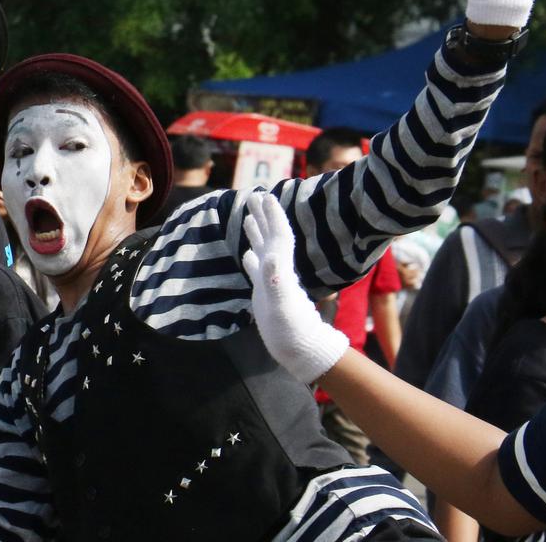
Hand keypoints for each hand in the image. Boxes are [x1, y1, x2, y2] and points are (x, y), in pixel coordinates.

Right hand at [241, 193, 348, 383]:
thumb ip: (274, 281)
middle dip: (265, 216)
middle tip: (254, 196)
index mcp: (282, 268)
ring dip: (258, 232)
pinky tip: (246, 254)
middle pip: (272, 237)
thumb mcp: (281, 305)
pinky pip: (257, 270)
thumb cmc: (290, 329)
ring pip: (264, 250)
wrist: (299, 348)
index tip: (266, 197)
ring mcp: (272, 281)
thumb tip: (268, 258)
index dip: (273, 216)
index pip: (279, 236)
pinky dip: (251, 259)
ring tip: (249, 217)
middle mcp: (278, 270)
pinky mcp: (266, 294)